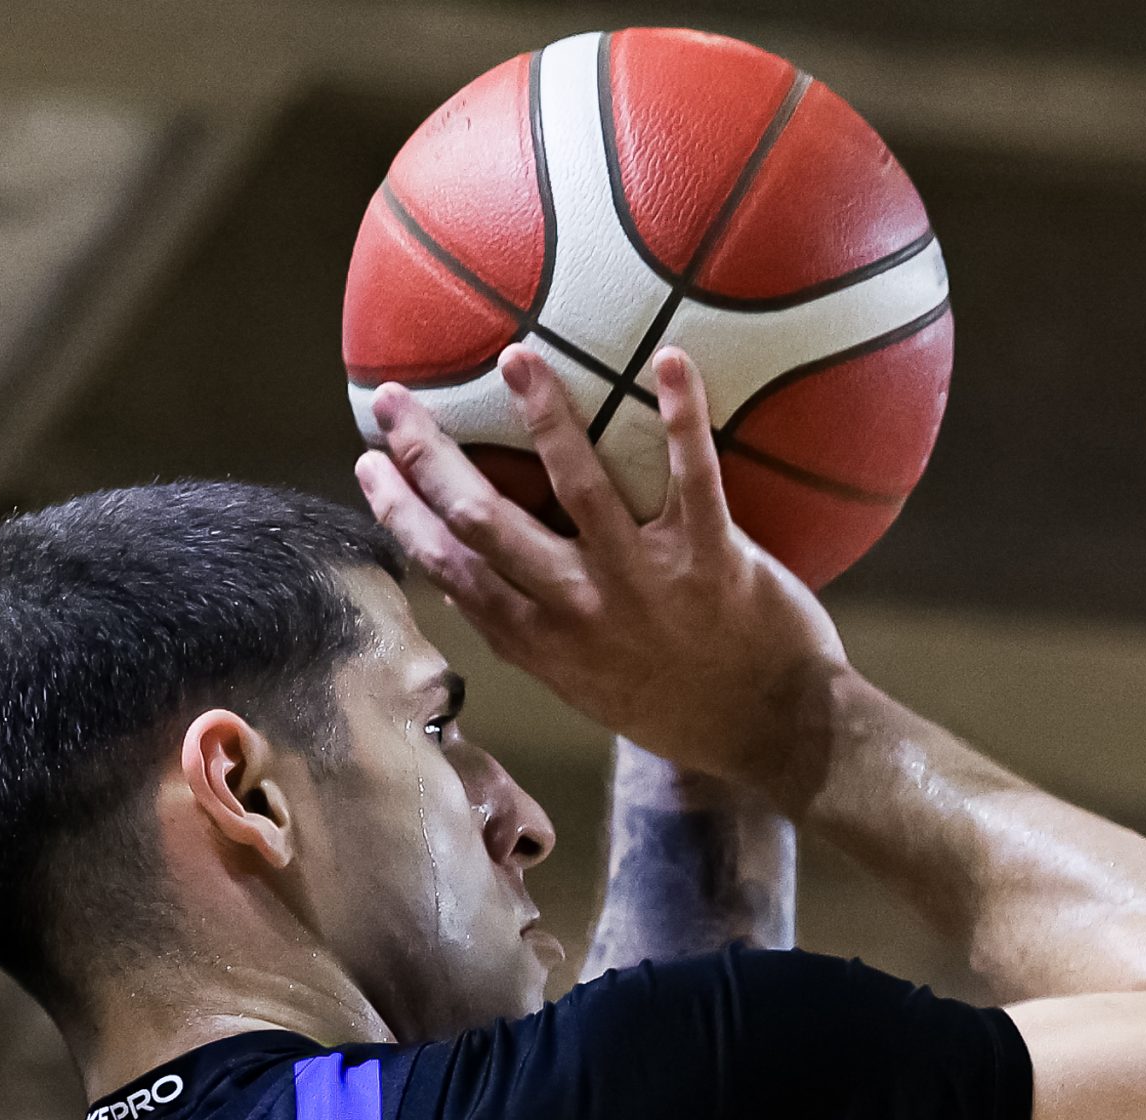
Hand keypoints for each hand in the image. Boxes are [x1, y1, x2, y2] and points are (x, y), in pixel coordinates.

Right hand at [354, 345, 846, 806]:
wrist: (777, 738)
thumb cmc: (681, 709)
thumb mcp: (586, 689)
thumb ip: (531, 639)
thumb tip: (462, 592)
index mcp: (543, 642)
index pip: (449, 570)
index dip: (402, 514)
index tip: (369, 463)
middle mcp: (580, 609)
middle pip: (484, 520)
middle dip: (429, 455)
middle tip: (395, 396)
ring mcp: (644, 582)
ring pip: (578, 485)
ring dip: (543, 414)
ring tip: (516, 355)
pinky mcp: (713, 559)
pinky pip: (693, 474)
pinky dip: (682, 414)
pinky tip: (671, 357)